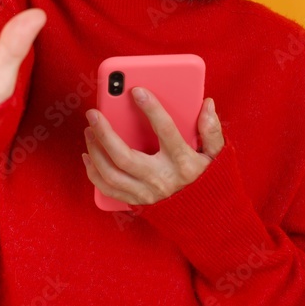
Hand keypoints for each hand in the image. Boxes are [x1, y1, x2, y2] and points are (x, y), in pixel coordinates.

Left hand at [81, 87, 224, 205]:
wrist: (203, 214)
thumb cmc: (205, 176)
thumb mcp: (216, 154)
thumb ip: (211, 130)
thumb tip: (208, 104)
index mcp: (183, 162)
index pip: (166, 131)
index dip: (152, 109)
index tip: (137, 90)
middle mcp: (162, 179)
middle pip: (125, 156)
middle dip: (105, 132)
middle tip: (93, 113)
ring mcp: (147, 193)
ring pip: (111, 173)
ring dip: (96, 150)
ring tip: (89, 130)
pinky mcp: (136, 201)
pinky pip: (108, 188)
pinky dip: (94, 172)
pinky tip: (88, 154)